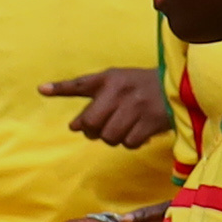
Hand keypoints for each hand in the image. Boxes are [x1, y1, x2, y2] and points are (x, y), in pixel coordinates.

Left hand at [56, 63, 171, 154]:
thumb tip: (62, 113)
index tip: (41, 90)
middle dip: (92, 130)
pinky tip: (136, 132)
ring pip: (109, 136)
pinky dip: (130, 142)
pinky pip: (128, 143)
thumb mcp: (116, 79)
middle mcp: (120, 91)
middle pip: (91, 122)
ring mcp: (136, 107)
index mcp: (110, 78)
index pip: (80, 84)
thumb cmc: (141, 85)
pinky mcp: (150, 122)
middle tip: (99, 128)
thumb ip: (88, 93)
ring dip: (113, 137)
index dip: (60, 88)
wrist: (180, 87)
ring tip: (122, 128)